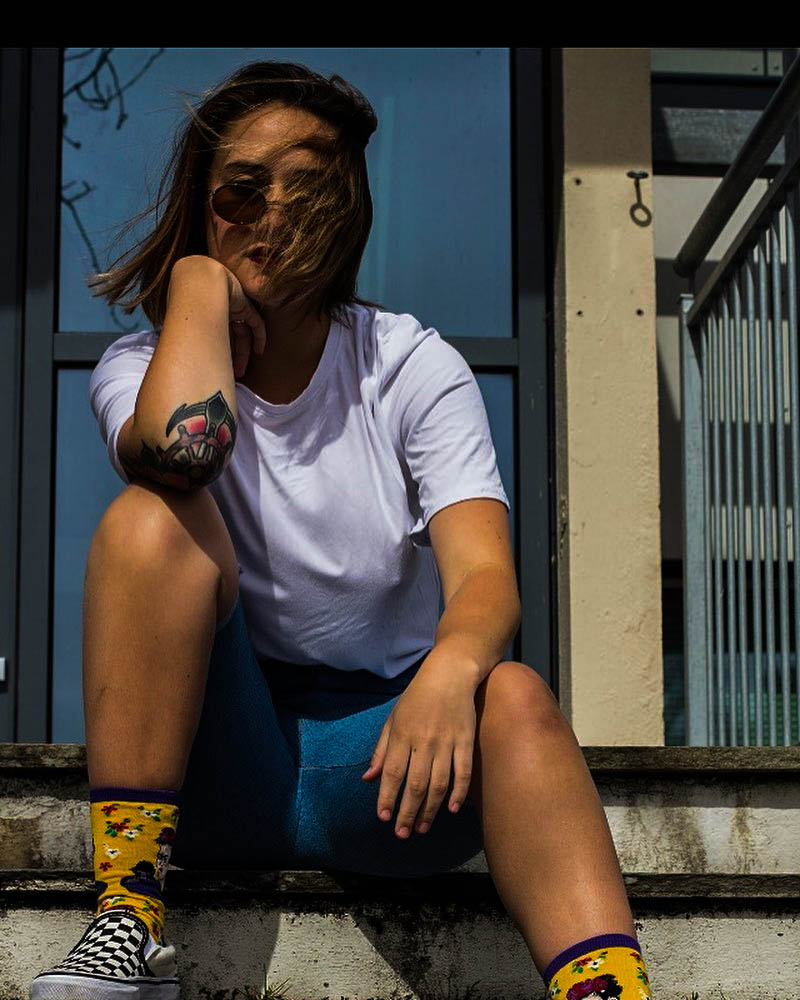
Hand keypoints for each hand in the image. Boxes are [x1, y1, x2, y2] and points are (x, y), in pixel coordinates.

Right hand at [169, 255, 267, 379]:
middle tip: (229, 374)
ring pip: (241, 331)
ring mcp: (231, 304)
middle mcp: (215, 306)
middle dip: (228, 356)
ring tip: (240, 371)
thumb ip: (181, 336)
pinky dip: (259, 337)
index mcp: (199, 310)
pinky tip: (259, 352)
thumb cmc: (182, 304)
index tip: (214, 367)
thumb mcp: (179, 322)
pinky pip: (255, 322)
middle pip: (227, 335)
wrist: (196, 284)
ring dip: (242, 353)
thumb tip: (175, 359)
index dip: (215, 351)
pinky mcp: (244, 304)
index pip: (212, 333)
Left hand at [361, 648, 478, 838]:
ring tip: (422, 827)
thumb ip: (381, 750)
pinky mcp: (466, 740)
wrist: (450, 673)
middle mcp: (423, 740)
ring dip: (430, 809)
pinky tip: (452, 809)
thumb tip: (368, 779)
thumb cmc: (417, 697)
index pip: (392, 773)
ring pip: (438, 783)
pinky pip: (463, 771)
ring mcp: (447, 741)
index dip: (387, 798)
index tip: (384, 818)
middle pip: (415, 784)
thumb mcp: (393, 718)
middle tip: (403, 833)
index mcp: (402, 734)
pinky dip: (459, 792)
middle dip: (407, 812)